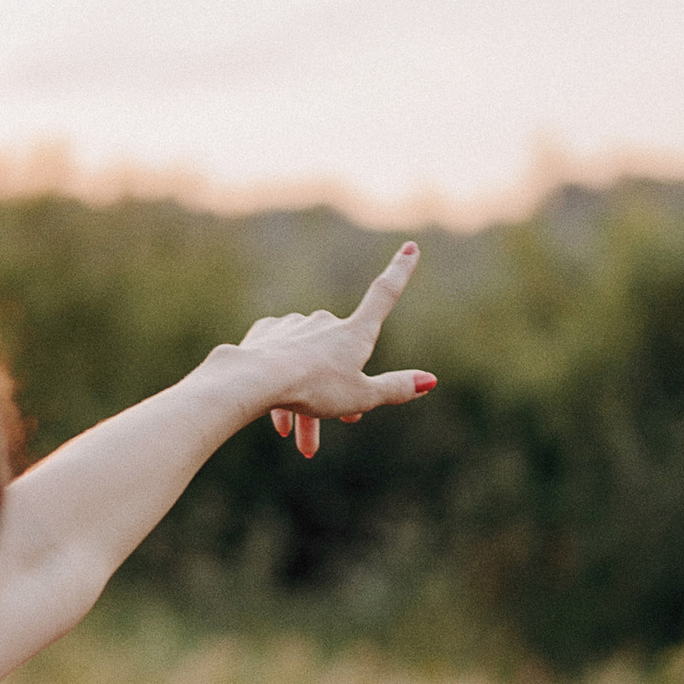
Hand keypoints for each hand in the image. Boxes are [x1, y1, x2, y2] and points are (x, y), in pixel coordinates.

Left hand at [238, 245, 434, 459]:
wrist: (254, 379)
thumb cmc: (312, 389)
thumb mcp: (361, 396)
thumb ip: (394, 389)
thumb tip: (430, 380)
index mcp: (353, 332)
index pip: (385, 295)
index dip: (400, 271)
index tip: (410, 246)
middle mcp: (325, 322)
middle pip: (339, 357)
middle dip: (339, 389)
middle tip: (340, 423)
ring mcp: (294, 326)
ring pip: (307, 365)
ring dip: (305, 401)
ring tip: (293, 438)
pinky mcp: (266, 334)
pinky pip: (280, 362)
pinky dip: (282, 387)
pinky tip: (275, 416)